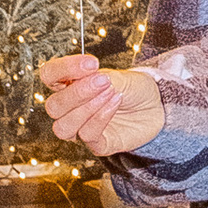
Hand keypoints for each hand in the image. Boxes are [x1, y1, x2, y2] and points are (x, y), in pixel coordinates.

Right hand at [39, 53, 167, 155]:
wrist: (157, 106)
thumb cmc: (134, 88)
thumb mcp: (118, 76)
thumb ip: (98, 77)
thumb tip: (86, 78)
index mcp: (68, 85)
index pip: (49, 75)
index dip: (64, 68)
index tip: (92, 63)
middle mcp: (70, 109)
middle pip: (54, 106)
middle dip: (78, 92)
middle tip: (104, 81)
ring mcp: (81, 128)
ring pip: (64, 127)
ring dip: (87, 108)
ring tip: (110, 93)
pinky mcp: (97, 144)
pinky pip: (87, 136)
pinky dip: (101, 118)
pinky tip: (115, 103)